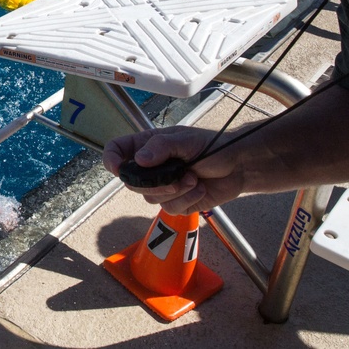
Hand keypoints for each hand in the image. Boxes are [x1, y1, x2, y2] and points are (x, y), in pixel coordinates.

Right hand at [102, 127, 244, 215]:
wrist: (238, 167)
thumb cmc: (213, 146)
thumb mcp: (186, 140)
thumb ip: (161, 147)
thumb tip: (139, 160)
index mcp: (147, 146)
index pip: (116, 150)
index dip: (111, 159)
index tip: (118, 169)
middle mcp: (150, 167)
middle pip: (131, 182)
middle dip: (155, 183)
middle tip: (179, 175)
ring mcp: (162, 186)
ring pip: (151, 198)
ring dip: (176, 191)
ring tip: (194, 179)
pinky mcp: (176, 202)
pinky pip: (170, 209)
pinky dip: (187, 200)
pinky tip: (199, 189)